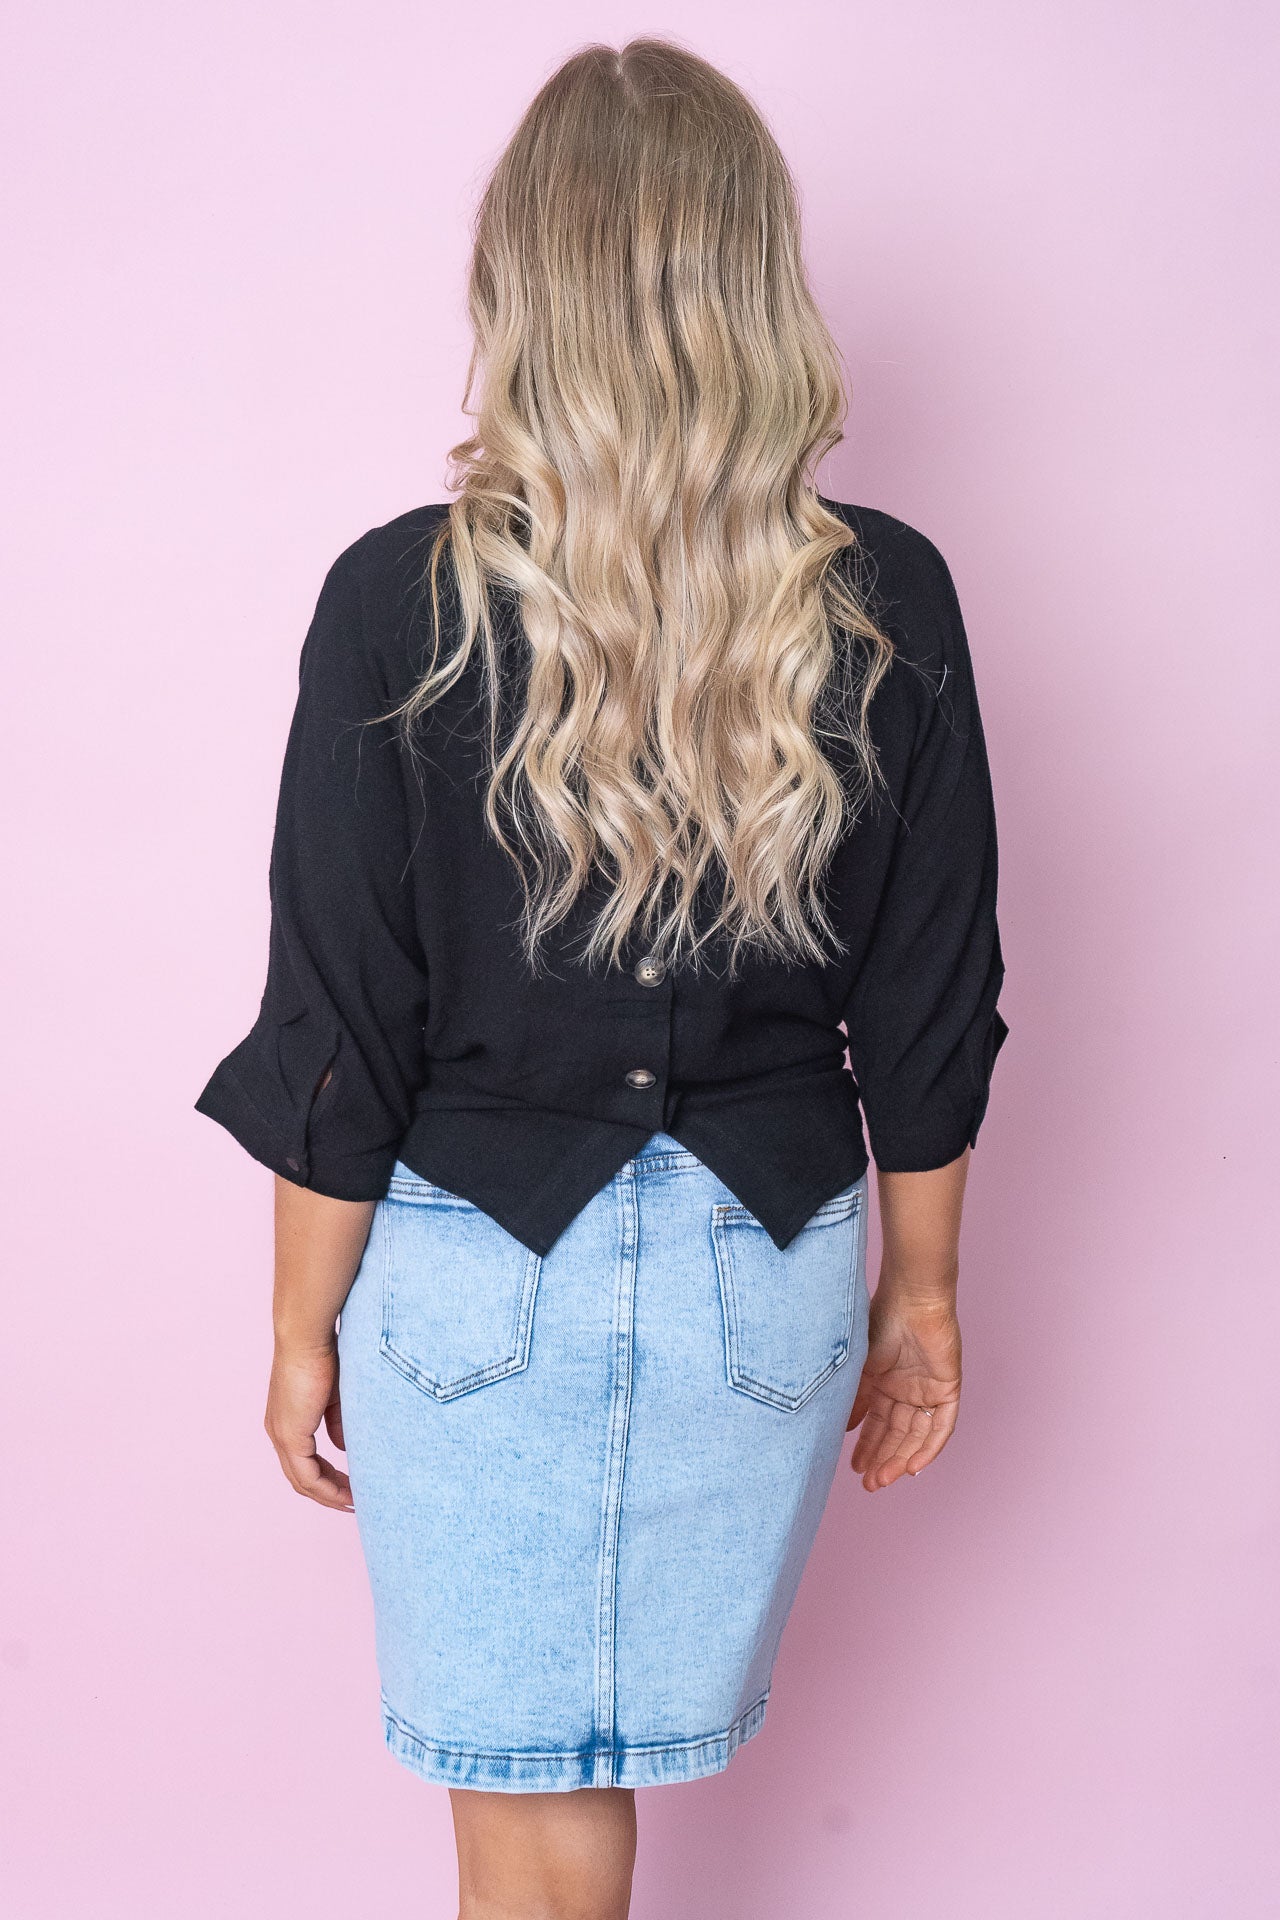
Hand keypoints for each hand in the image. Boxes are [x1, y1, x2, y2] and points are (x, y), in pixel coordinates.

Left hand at [264, 1337, 353, 1511]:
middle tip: (352, 1502)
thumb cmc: (324, 1355)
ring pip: (302, 1481)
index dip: (325, 1478)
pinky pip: (307, 1476)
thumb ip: (336, 1422)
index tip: (349, 1485)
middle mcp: (279, 1432)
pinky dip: (326, 1489)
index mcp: (287, 1420)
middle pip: (300, 1478)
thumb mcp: (335, 1395)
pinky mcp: (290, 1435)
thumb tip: (342, 1447)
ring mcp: (282, 1435)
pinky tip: (345, 1494)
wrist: (307, 1335)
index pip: (303, 1461)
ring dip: (328, 1496)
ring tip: (352, 1503)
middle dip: (327, 1493)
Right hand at [847, 1291, 960, 1490]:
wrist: (910, 1299)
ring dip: (901, 1459)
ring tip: (883, 1480)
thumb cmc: (878, 1322)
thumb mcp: (858, 1367)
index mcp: (884, 1382)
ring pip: (916, 1435)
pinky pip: (941, 1426)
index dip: (866, 1446)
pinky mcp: (947, 1389)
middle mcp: (906, 1389)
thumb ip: (852, 1399)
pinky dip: (928, 1448)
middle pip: (896, 1434)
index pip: (876, 1423)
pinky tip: (913, 1467)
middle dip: (882, 1459)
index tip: (853, 1467)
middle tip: (868, 1484)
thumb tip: (840, 1430)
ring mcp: (927, 1390)